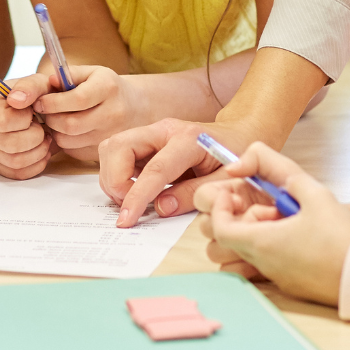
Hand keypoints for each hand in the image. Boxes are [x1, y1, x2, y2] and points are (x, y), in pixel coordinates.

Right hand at [0, 73, 55, 178]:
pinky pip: (16, 173)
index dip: (24, 120)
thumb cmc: (40, 95)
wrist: (44, 109)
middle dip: (35, 139)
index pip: (2, 122)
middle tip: (44, 130)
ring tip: (46, 141)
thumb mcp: (40, 83)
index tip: (33, 112)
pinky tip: (42, 153)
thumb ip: (30, 87)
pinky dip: (35, 166)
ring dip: (38, 153)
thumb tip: (16, 99)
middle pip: (8, 145)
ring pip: (14, 162)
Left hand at [33, 63, 151, 161]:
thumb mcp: (93, 72)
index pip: (77, 99)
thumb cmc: (107, 88)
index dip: (53, 102)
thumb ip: (70, 74)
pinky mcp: (104, 152)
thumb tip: (50, 81)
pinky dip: (65, 141)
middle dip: (50, 118)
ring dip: (54, 131)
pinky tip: (67, 130)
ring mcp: (110, 136)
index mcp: (109, 88)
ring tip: (56, 119)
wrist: (137, 108)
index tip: (40, 101)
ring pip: (68, 141)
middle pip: (71, 124)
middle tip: (44, 111)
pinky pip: (73, 151)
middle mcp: (113, 114)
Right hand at [98, 117, 256, 226]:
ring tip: (133, 199)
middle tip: (129, 207)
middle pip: (119, 146)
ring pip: (112, 148)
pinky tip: (136, 190)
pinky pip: (117, 154)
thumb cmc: (234, 157)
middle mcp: (164, 130)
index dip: (137, 196)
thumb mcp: (224, 180)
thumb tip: (161, 208)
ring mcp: (151, 133)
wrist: (237, 135)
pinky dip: (117, 175)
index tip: (126, 220)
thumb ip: (194, 194)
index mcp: (188, 139)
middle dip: (115, 180)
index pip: (154, 169)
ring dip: (113, 178)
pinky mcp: (144, 141)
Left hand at [194, 143, 349, 305]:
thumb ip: (287, 174)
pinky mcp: (289, 285)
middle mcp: (263, 262)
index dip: (219, 209)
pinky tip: (298, 238)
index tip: (233, 195)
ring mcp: (275, 276)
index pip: (219, 228)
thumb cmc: (340, 238)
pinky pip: (267, 266)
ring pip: (248, 254)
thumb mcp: (316, 194)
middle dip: (240, 219)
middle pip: (229, 241)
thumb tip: (264, 166)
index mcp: (262, 242)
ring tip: (283, 223)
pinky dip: (271, 249)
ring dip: (256, 235)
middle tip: (267, 207)